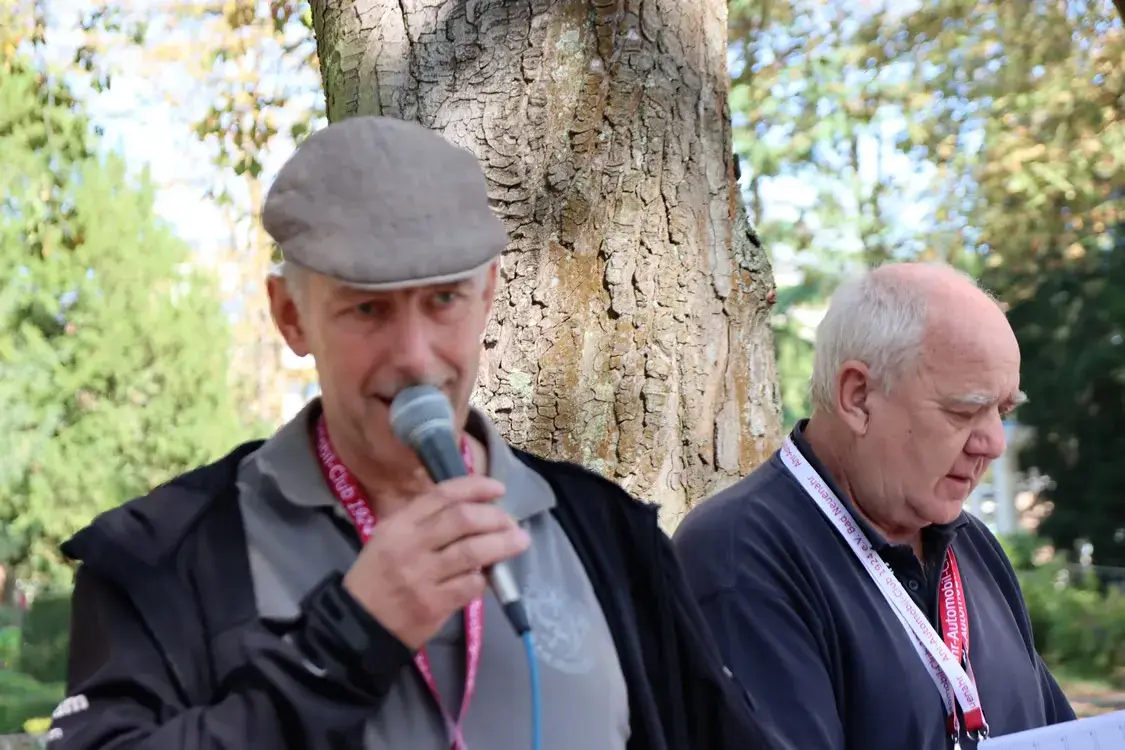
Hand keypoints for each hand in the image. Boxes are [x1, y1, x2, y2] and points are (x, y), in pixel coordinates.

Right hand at [341, 476, 528, 649]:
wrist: (357, 625)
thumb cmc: (377, 578)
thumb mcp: (389, 538)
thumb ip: (423, 522)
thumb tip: (472, 508)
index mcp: (399, 524)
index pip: (442, 495)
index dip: (475, 487)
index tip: (498, 488)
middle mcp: (410, 545)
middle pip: (463, 519)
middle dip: (495, 517)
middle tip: (512, 521)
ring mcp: (422, 576)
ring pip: (473, 551)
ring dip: (502, 544)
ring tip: (520, 541)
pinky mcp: (433, 604)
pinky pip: (471, 585)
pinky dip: (484, 578)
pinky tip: (487, 577)